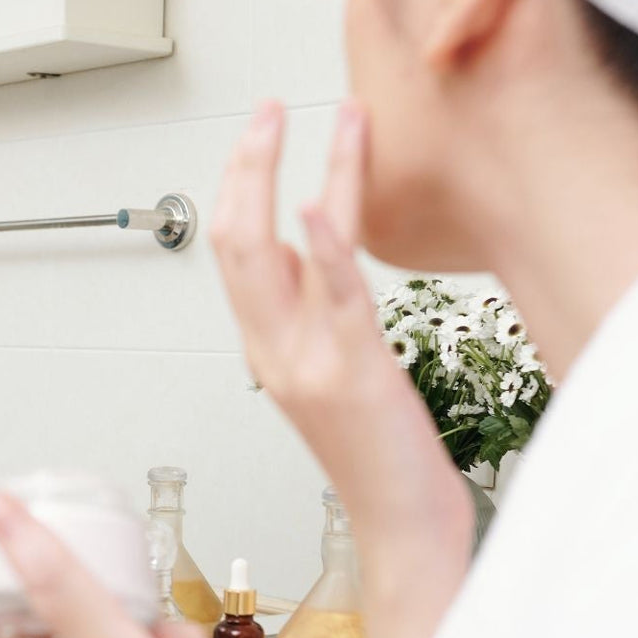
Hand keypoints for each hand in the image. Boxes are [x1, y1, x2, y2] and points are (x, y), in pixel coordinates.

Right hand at [210, 100, 461, 538]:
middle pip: (234, 240)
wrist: (404, 528)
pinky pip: (330, 296)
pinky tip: (317, 202)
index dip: (240, 182)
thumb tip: (308, 249)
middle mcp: (275, 350)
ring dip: (295, 174)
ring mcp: (308, 361)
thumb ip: (313, 311)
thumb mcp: (336, 373)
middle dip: (248, 164)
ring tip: (332, 118)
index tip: (261, 131)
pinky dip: (320, 244)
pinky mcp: (355, 370)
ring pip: (271, 254)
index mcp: (268, 348)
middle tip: (269, 109)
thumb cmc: (384, 458)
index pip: (232, 249)